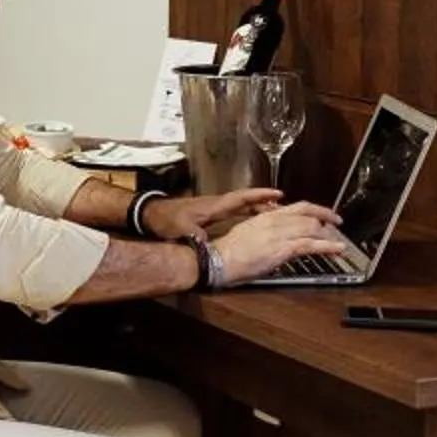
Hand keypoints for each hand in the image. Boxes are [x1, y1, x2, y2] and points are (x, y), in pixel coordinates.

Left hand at [143, 186, 280, 240]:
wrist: (152, 215)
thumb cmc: (167, 220)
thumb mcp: (180, 229)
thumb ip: (193, 235)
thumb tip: (204, 242)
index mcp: (214, 206)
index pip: (241, 198)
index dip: (259, 196)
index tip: (277, 194)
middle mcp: (216, 204)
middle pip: (245, 200)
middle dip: (264, 201)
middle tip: (284, 205)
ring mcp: (213, 208)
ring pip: (241, 206)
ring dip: (257, 208)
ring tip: (275, 214)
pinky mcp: (209, 214)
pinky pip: (234, 212)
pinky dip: (246, 214)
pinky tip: (253, 222)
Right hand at [203, 201, 349, 283]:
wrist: (219, 259)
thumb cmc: (229, 251)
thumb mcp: (249, 231)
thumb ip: (266, 230)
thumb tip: (278, 235)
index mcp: (267, 215)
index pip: (298, 207)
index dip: (316, 210)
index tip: (325, 214)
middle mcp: (275, 221)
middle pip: (309, 215)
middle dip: (326, 219)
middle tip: (337, 225)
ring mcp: (280, 234)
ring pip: (312, 229)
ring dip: (329, 235)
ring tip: (339, 241)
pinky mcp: (282, 249)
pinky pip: (310, 245)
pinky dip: (327, 247)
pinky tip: (337, 249)